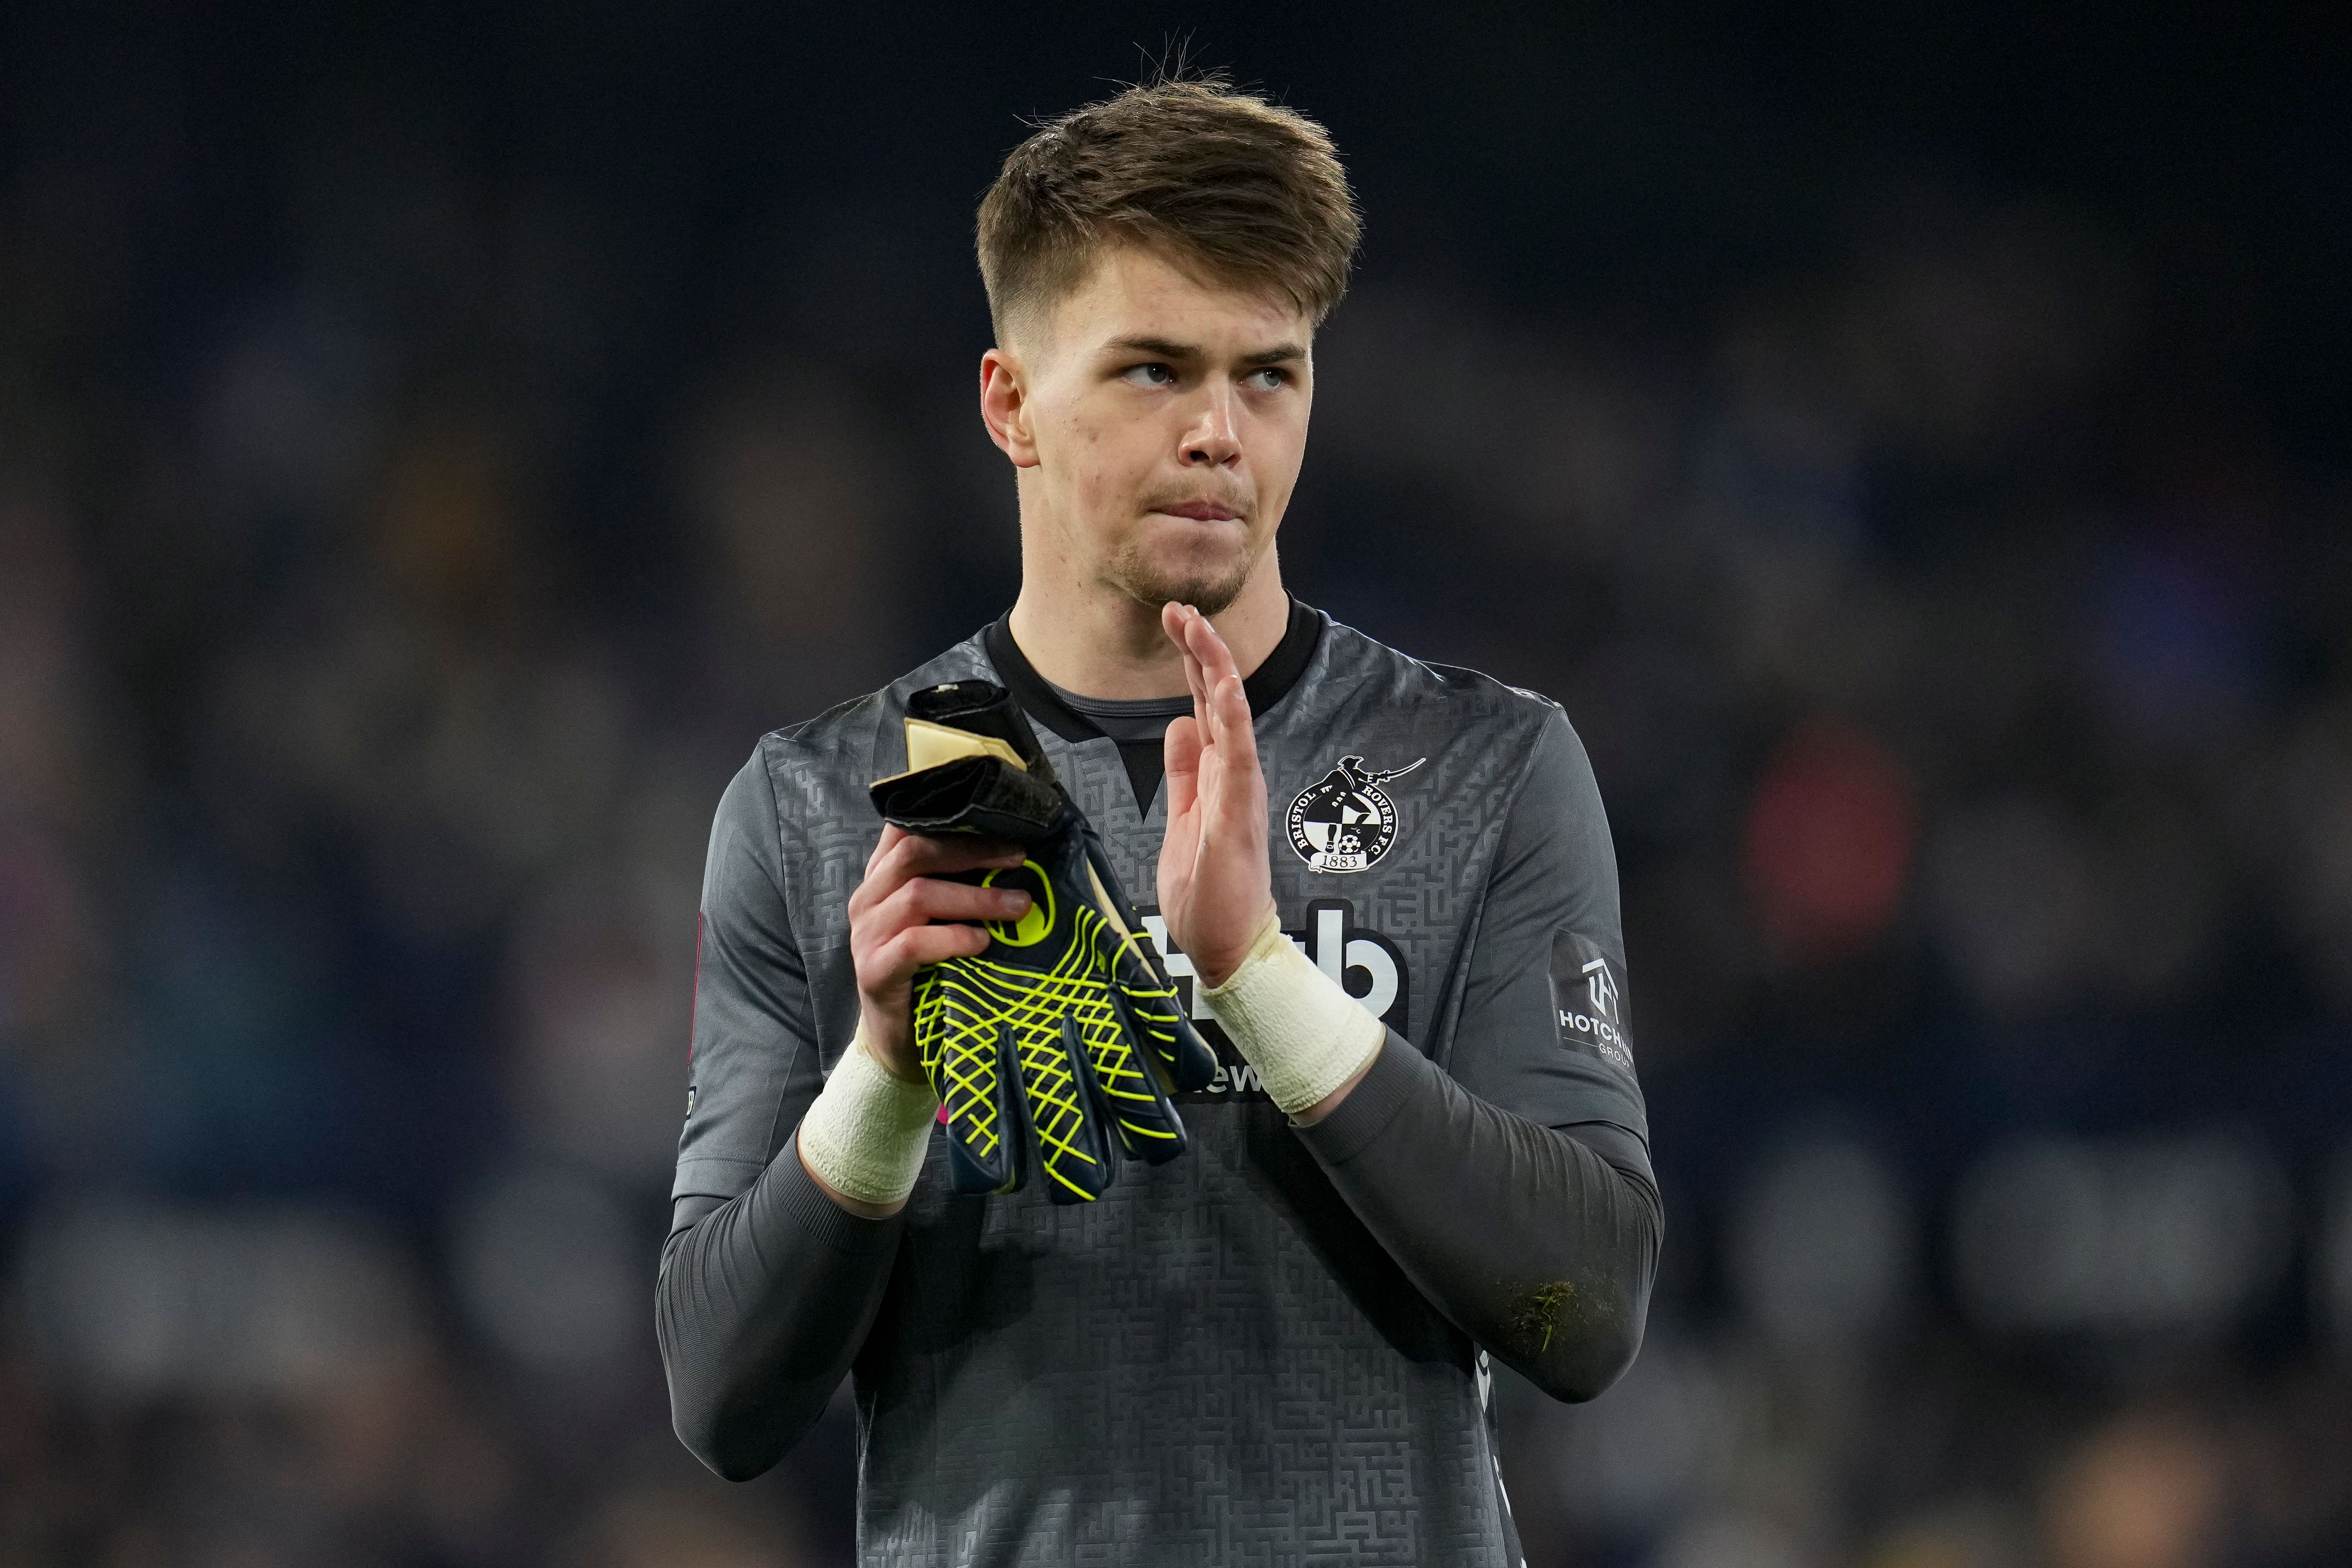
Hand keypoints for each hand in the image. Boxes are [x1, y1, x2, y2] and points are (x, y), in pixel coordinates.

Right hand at [847, 825, 1031, 1081]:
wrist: (899, 1039)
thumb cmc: (931, 968)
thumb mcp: (943, 917)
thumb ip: (960, 883)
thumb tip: (1019, 853)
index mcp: (883, 876)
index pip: (906, 827)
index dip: (950, 816)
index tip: (999, 816)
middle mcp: (868, 897)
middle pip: (916, 852)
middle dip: (974, 852)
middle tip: (1021, 859)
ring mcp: (866, 934)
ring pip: (918, 894)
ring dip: (976, 897)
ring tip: (1019, 905)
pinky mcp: (873, 971)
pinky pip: (913, 943)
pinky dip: (953, 939)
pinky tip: (982, 943)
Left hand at [1158, 602, 1277, 987]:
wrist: (1227, 947)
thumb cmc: (1208, 893)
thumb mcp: (1183, 819)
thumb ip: (1186, 774)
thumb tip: (1180, 727)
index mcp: (1218, 776)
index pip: (1204, 707)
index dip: (1192, 663)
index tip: (1175, 623)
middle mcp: (1234, 776)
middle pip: (1218, 700)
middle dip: (1200, 650)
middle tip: (1180, 606)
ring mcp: (1240, 791)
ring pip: (1232, 716)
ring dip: (1215, 669)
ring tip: (1198, 625)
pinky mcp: (1240, 814)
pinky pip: (1239, 756)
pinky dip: (1232, 718)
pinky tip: (1221, 684)